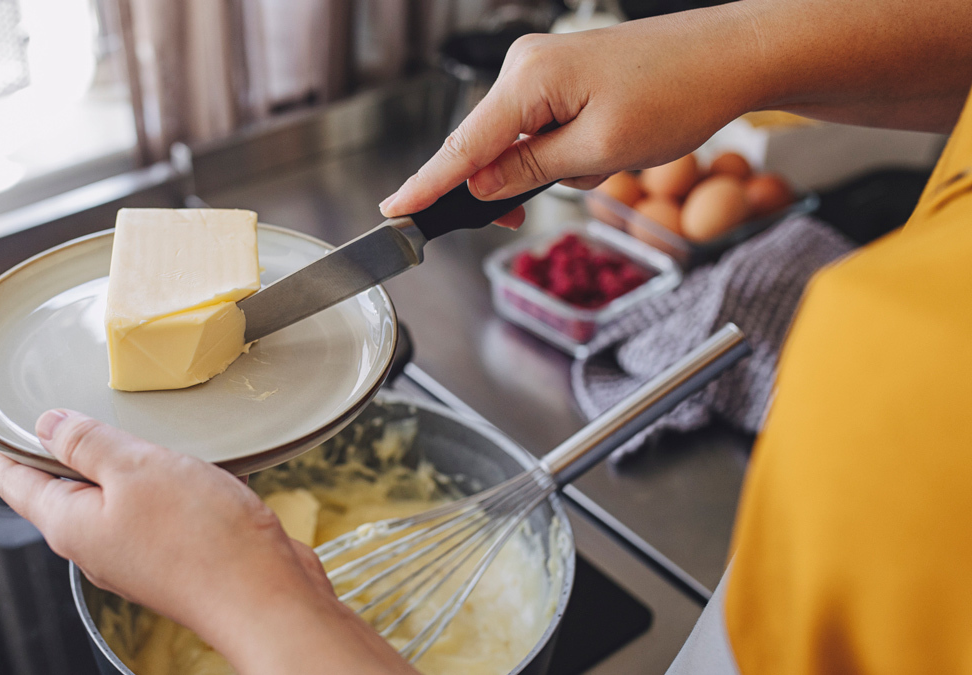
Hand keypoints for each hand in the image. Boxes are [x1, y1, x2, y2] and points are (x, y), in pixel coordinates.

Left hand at [0, 410, 415, 674]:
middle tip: (74, 405)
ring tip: (137, 425)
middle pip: (63, 490)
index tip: (4, 413)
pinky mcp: (176, 555)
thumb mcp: (137, 468)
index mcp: (71, 524)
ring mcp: (137, 553)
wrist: (265, 597)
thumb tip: (48, 424)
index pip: (16, 482)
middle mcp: (97, 544)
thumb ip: (88, 443)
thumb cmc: (202, 540)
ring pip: (113, 497)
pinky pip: (154, 509)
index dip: (5, 443)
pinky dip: (161, 481)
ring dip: (122, 462)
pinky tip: (188, 462)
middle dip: (65, 448)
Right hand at [380, 17, 759, 224]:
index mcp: (528, 78)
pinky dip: (565, 152)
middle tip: (520, 218)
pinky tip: (606, 150)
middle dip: (508, 185)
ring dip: (551, 169)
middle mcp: (527, 66)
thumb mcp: (599, 152)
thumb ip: (530, 172)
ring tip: (604, 163)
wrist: (730, 57)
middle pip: (485, 146)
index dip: (427, 186)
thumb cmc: (677, 95)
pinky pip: (543, 128)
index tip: (393, 212)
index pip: (462, 146)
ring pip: (519, 143)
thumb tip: (479, 187)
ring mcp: (545, 69)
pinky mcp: (564, 77)